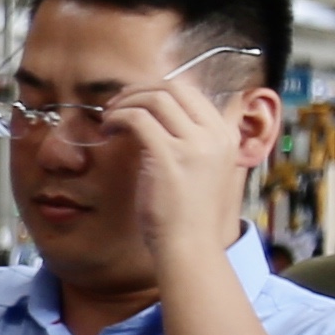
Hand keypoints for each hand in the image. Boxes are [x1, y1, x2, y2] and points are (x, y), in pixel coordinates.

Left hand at [107, 63, 258, 279]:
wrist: (190, 246)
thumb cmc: (190, 215)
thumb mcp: (206, 171)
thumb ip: (197, 145)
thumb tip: (168, 121)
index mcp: (226, 136)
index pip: (193, 92)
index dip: (160, 90)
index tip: (138, 100)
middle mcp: (215, 135)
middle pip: (175, 88)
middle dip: (141, 89)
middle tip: (118, 103)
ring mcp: (194, 144)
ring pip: (155, 98)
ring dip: (126, 101)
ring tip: (109, 117)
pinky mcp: (168, 155)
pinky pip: (138, 118)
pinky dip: (118, 116)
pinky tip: (108, 129)